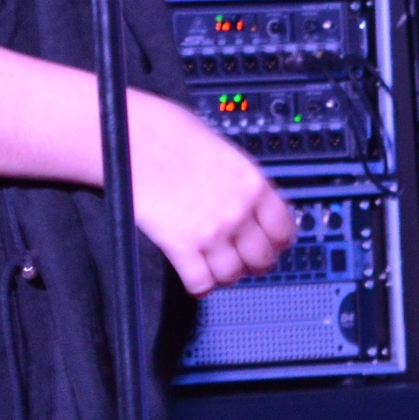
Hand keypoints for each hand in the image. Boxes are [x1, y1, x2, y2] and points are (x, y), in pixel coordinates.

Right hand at [128, 94, 294, 294]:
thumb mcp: (224, 153)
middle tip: (241, 259)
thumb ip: (241, 184)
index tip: (270, 245)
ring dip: (224, 275)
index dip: (277, 242)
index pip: (284, 230)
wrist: (134, 137)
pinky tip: (194, 276)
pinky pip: (200, 283)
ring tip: (213, 266)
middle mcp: (238, 211)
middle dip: (252, 263)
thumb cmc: (171, 135)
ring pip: (232, 275)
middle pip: (262, 259)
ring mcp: (212, 231)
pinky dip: (198, 285)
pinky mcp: (181, 246)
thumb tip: (248, 204)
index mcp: (253, 184)